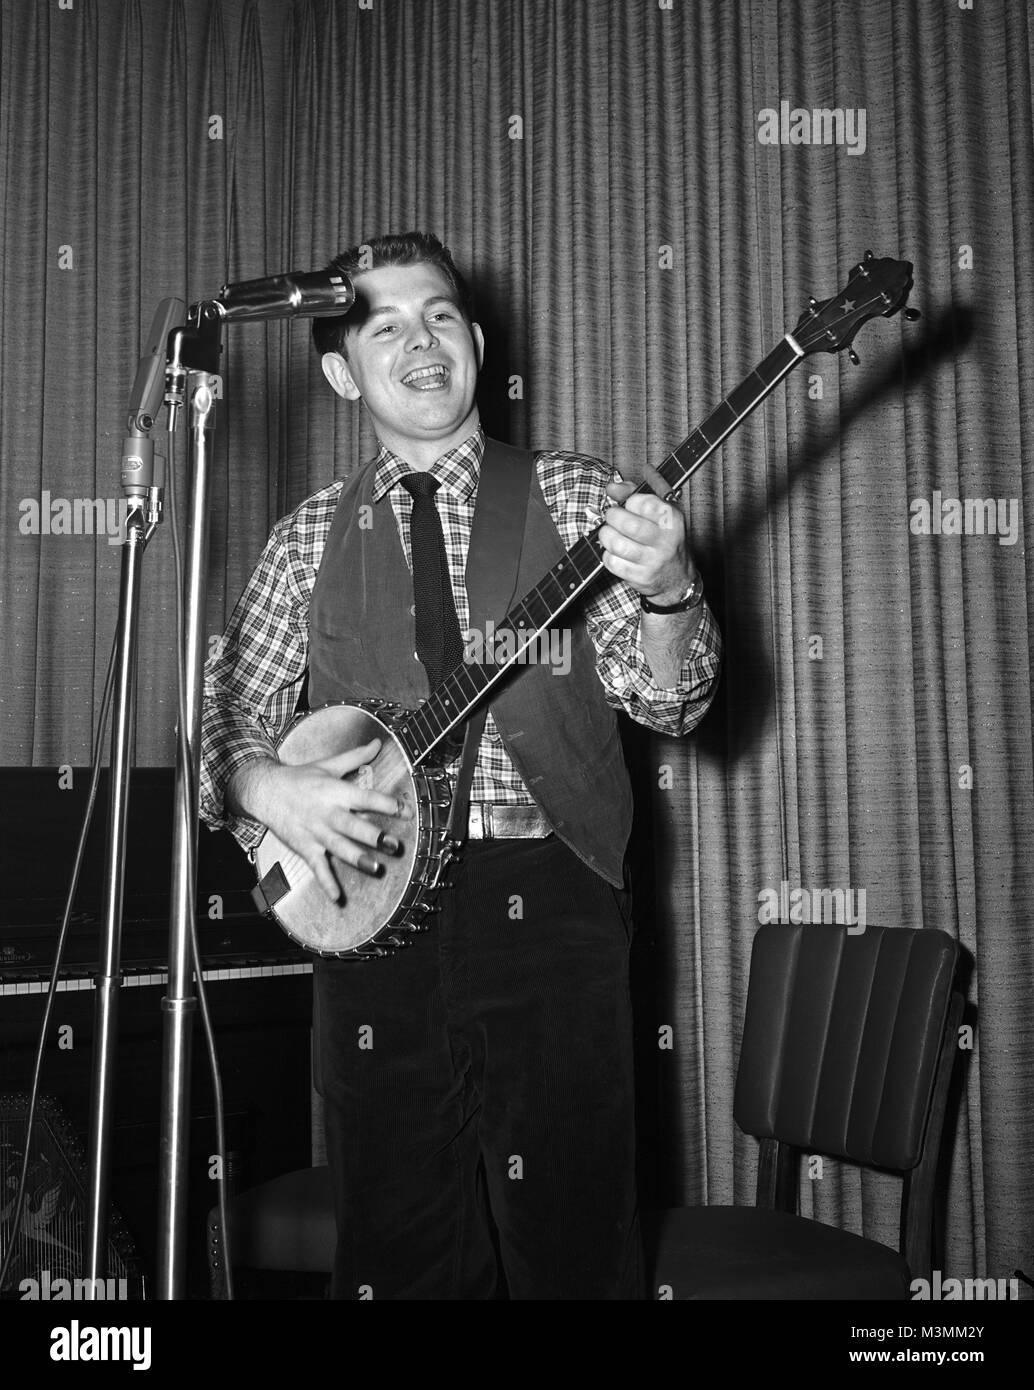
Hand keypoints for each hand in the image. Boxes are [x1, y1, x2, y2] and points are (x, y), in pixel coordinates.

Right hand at [232, 740, 408, 902]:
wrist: (266, 791)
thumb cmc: (300, 778)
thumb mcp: (328, 764)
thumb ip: (356, 756)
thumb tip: (378, 743)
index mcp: (335, 791)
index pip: (365, 797)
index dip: (387, 804)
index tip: (406, 811)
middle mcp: (327, 812)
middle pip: (352, 825)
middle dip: (373, 836)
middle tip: (393, 845)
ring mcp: (316, 832)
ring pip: (338, 847)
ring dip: (356, 858)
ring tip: (375, 868)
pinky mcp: (306, 847)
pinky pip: (318, 867)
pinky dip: (326, 882)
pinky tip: (337, 897)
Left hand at [599, 476, 695, 603]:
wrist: (677, 577)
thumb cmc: (664, 539)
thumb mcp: (659, 511)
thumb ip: (635, 493)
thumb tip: (611, 487)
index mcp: (672, 520)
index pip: (645, 503)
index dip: (629, 501)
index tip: (628, 504)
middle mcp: (665, 541)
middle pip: (629, 525)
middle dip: (612, 517)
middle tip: (612, 517)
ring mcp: (653, 561)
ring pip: (617, 544)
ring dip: (606, 535)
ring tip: (609, 533)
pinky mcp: (641, 577)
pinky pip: (612, 562)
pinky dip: (607, 554)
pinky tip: (614, 552)